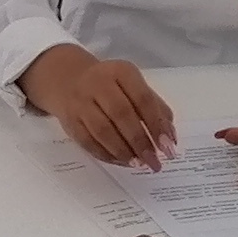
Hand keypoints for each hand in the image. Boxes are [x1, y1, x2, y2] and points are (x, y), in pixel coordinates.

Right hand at [21, 46, 175, 168]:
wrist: (68, 80)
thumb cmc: (110, 86)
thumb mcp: (133, 86)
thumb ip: (155, 107)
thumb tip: (169, 138)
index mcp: (121, 72)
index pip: (142, 99)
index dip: (157, 124)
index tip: (168, 147)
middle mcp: (98, 83)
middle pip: (122, 115)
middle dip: (141, 142)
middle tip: (154, 162)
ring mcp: (80, 102)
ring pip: (103, 131)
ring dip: (124, 151)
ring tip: (139, 164)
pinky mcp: (70, 120)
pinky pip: (88, 142)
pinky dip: (107, 155)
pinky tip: (121, 161)